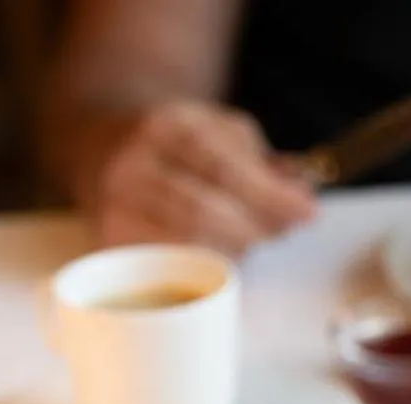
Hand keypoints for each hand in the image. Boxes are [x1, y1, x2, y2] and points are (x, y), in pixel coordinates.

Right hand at [90, 99, 317, 254]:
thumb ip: (266, 163)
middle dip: (255, 228)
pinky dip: (202, 267)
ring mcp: (115, 206)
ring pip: (184, 244)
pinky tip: (219, 258)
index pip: (222, 167)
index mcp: (165, 128)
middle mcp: (133, 165)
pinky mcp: (109, 242)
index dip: (270, 196)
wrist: (102, 147)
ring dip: (232, 249)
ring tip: (250, 240)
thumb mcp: (222, 133)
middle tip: (280, 231)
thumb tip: (302, 195)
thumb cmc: (179, 147)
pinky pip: (165, 267)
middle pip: (202, 211)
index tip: (308, 213)